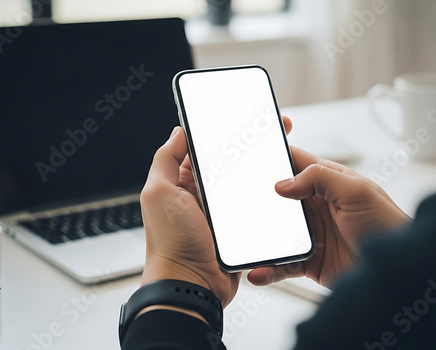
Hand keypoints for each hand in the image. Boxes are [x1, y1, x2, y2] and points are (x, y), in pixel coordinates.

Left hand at [139, 117, 293, 306]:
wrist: (192, 285)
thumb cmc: (171, 244)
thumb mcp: (158, 193)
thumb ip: (164, 159)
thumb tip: (178, 132)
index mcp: (181, 182)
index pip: (201, 149)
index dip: (218, 133)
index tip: (238, 119)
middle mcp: (200, 195)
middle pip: (227, 164)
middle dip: (246, 149)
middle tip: (268, 134)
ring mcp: (220, 211)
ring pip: (243, 184)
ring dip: (257, 173)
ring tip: (277, 156)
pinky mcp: (237, 227)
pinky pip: (252, 206)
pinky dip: (262, 197)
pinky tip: (276, 187)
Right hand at [248, 145, 410, 287]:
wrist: (400, 273)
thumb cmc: (388, 226)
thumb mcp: (357, 191)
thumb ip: (320, 178)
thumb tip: (283, 184)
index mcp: (328, 181)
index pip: (294, 162)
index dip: (273, 157)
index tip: (249, 156)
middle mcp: (316, 205)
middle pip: (277, 198)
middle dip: (257, 201)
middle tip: (235, 203)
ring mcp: (310, 234)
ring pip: (275, 232)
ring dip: (259, 238)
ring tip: (243, 244)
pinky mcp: (309, 260)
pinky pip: (282, 262)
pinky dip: (268, 268)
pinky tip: (258, 271)